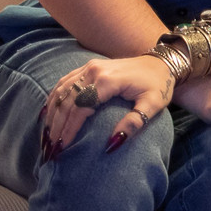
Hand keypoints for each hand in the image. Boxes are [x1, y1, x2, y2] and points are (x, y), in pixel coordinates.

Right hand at [41, 54, 174, 159]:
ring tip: (47, 135)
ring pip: (61, 91)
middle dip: (57, 125)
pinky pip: (64, 82)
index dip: (69, 128)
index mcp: (108, 80)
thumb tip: (112, 144)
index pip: (80, 108)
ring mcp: (89, 67)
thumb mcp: (153, 105)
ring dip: (52, 113)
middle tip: (51, 147)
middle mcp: (94, 71)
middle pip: (67, 100)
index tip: (62, 147)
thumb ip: (134, 123)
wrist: (162, 63)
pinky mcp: (88, 67)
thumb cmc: (159, 85)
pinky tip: (49, 114)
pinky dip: (54, 99)